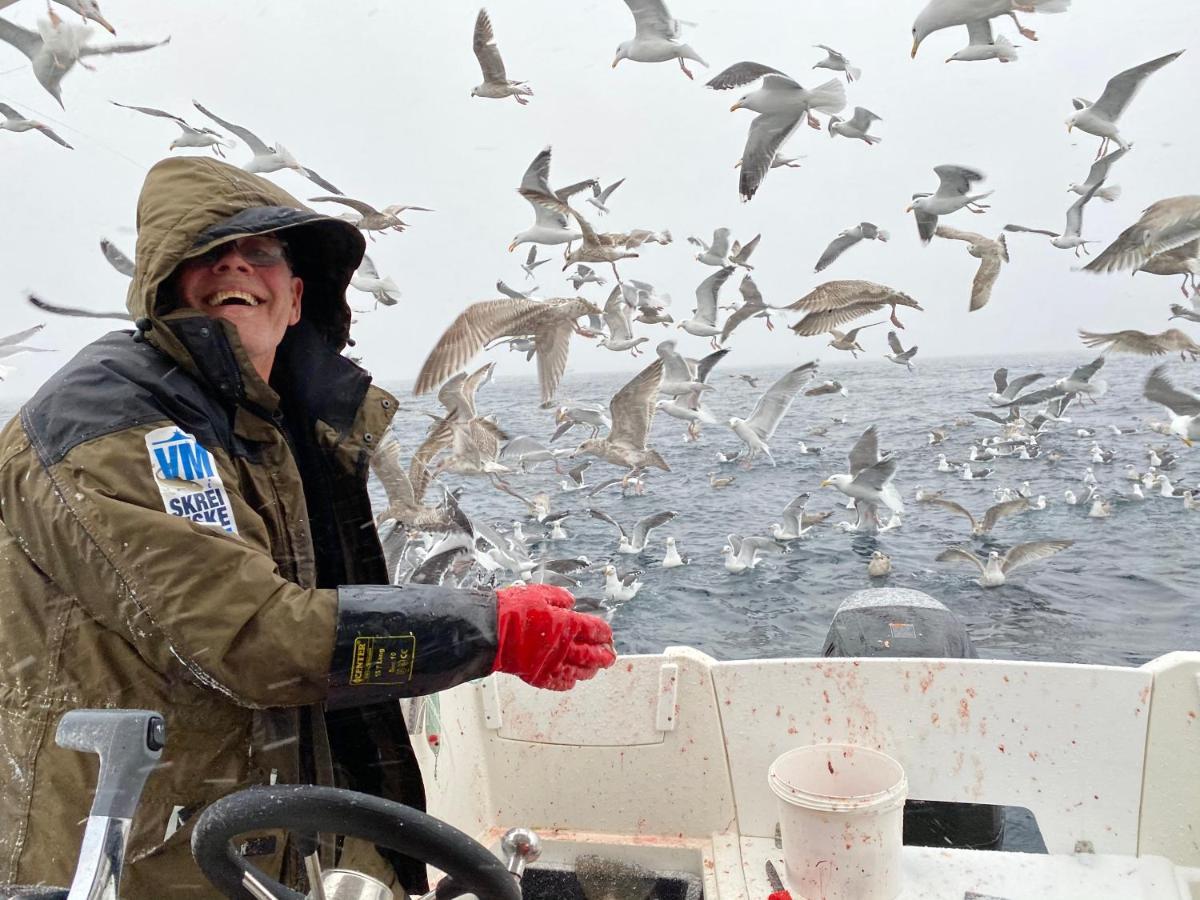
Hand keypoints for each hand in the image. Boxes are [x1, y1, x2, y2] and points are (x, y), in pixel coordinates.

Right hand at [493, 584, 615, 690]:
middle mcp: (563, 646)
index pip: (594, 630)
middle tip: (610, 656)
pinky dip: (568, 681)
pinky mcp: (538, 675)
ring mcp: (552, 663)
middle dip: (604, 655)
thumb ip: (559, 597)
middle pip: (591, 654)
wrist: (490, 631)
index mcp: (566, 624)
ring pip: (578, 671)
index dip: (604, 632)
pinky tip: (571, 680)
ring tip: (594, 669)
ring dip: (589, 670)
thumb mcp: (539, 593)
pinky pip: (559, 682)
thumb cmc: (512, 611)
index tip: (607, 634)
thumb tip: (570, 601)